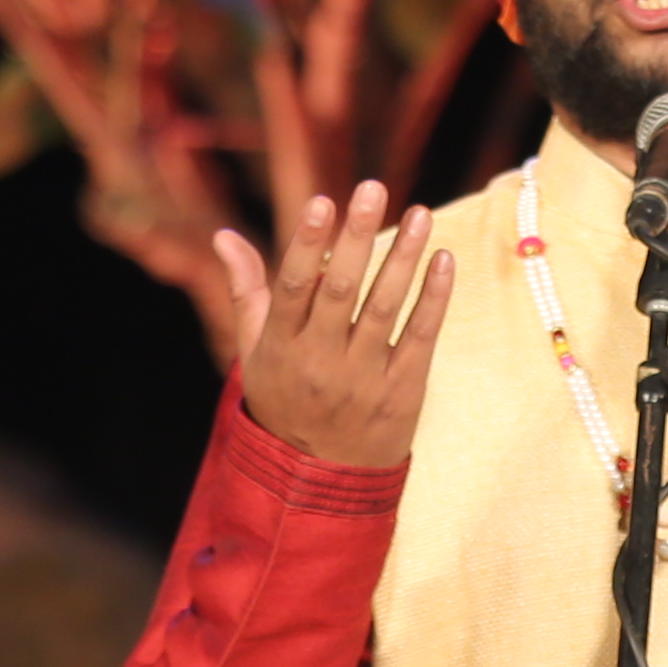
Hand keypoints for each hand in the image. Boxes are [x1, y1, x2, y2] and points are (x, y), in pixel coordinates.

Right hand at [208, 177, 454, 470]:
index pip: (293, 287)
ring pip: (384, 310)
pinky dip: (434, 300)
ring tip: (421, 214)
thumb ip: (246, 290)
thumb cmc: (285, 399)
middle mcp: (320, 361)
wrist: (319, 478)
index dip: (307, 243)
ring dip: (404, 259)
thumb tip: (223, 235)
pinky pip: (420, 339)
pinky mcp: (401, 392)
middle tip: (375, 187)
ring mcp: (363, 378)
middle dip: (357, 237)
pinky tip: (444, 261)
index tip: (323, 201)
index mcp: (281, 346)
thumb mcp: (256, 350)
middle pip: (341, 291)